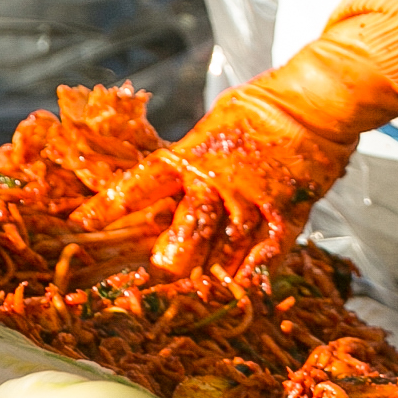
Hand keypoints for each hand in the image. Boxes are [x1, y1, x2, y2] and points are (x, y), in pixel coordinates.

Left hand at [73, 80, 355, 276]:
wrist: (317, 100)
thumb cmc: (263, 106)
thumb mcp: (215, 125)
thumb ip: (193, 159)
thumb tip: (169, 188)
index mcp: (193, 154)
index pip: (142, 183)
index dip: (110, 205)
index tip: (81, 224)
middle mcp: (218, 180)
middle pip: (184, 232)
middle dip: (169, 261)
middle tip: (157, 278)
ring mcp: (253, 198)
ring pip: (224, 250)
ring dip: (209, 277)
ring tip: (196, 297)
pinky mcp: (286, 211)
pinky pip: (266, 252)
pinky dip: (253, 274)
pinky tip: (241, 290)